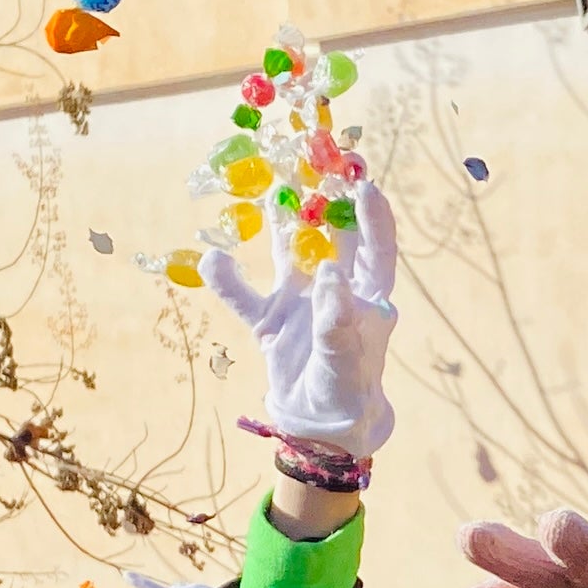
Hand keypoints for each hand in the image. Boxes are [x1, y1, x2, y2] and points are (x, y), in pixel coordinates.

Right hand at [206, 181, 398, 457]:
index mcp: (367, 298)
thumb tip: (330, 271)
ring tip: (271, 188)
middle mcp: (336, 291)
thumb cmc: (346, 390)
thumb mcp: (345, 357)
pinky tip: (211, 259)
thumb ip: (338, 318)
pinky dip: (228, 280)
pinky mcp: (271, 321)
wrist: (319, 426)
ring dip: (282, 225)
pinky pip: (245, 296)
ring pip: (290, 255)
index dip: (372, 218)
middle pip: (333, 238)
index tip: (364, 185)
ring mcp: (301, 302)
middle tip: (316, 161)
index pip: (376, 250)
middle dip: (325, 203)